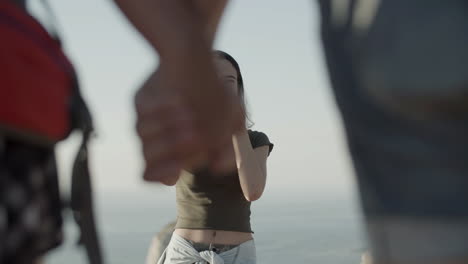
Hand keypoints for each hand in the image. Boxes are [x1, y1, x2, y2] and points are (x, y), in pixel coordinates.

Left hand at [135, 60, 244, 183]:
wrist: (201, 63)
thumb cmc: (217, 98)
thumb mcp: (231, 124)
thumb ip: (227, 150)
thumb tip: (216, 168)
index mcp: (172, 153)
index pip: (153, 174)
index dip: (165, 171)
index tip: (180, 166)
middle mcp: (154, 140)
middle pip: (148, 155)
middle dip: (172, 147)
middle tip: (197, 135)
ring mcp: (147, 120)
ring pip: (143, 133)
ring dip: (168, 126)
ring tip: (190, 114)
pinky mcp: (142, 100)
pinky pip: (143, 109)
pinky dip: (160, 107)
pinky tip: (178, 99)